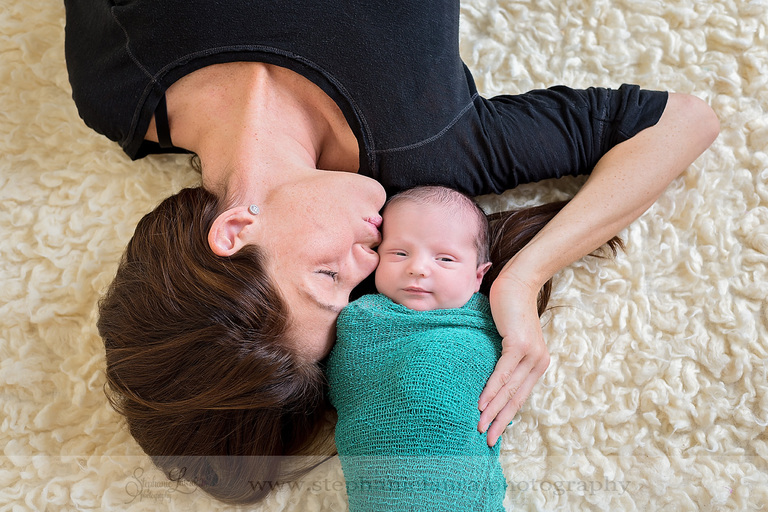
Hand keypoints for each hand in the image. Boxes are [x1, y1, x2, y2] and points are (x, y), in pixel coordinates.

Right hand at [478, 274, 549, 446]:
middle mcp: (538, 362)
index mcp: (537, 364)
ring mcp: (530, 354)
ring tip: (480, 427)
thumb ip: (505, 358)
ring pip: (509, 390)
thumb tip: (489, 377)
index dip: (507, 417)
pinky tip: (482, 404)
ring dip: (493, 411)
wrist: (518, 282)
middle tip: (487, 441)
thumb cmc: (510, 309)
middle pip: (516, 399)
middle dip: (501, 422)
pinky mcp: (519, 344)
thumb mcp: (509, 339)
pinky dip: (492, 390)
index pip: (520, 397)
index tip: (494, 434)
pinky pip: (503, 373)